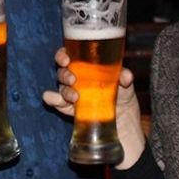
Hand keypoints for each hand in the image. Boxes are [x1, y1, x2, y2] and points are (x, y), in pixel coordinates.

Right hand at [41, 46, 144, 168]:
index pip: (69, 55)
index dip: (63, 54)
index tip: (66, 58)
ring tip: (74, 97)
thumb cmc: (123, 97)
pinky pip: (55, 102)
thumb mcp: (126, 86)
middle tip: (73, 79)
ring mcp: (72, 94)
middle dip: (64, 74)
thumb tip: (125, 76)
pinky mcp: (69, 109)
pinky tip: (55, 99)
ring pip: (60, 87)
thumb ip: (125, 78)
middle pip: (62, 71)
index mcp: (87, 67)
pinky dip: (52, 99)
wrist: (123, 124)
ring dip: (64, 90)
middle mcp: (76, 78)